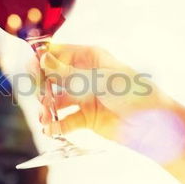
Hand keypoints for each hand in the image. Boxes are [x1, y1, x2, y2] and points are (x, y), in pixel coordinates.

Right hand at [33, 44, 167, 139]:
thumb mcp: (98, 79)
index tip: (31, 68)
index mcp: (89, 57)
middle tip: (40, 97)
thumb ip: (68, 73)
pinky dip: (55, 126)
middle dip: (42, 87)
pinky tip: (51, 130)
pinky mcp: (85, 119)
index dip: (42, 59)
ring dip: (46, 108)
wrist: (153, 124)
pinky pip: (64, 121)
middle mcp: (83, 76)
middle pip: (51, 77)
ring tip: (45, 117)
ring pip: (55, 100)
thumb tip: (42, 59)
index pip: (58, 53)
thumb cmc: (132, 92)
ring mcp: (83, 98)